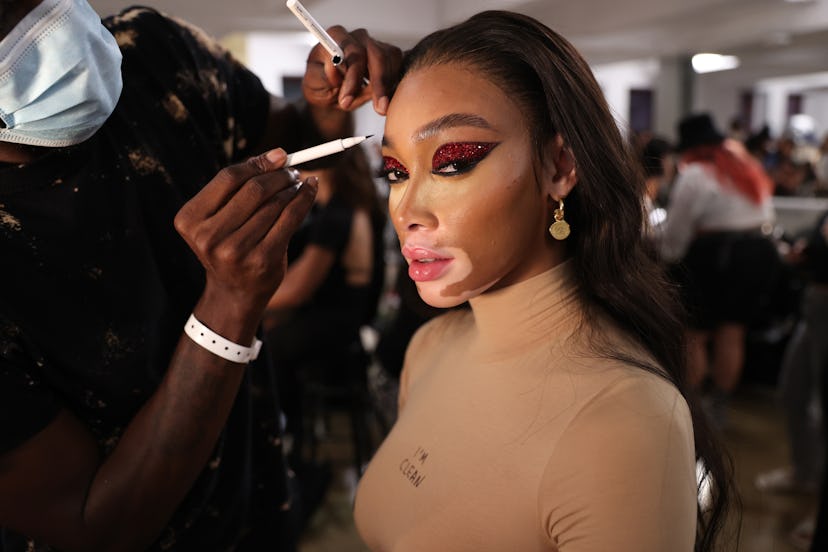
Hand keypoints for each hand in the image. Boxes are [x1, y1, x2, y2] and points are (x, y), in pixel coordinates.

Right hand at [174, 150, 316, 324]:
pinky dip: (303, 200)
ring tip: (298, 184)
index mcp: (190, 220)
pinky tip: (310, 190)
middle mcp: (209, 236)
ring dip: (291, 188)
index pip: (228, 178)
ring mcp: (235, 251)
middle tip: (292, 170)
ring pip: (274, 205)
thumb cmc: (229, 245)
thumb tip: (276, 156)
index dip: (257, 163)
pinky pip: (289, 220)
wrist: (234, 292)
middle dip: (278, 175)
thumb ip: (238, 189)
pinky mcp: (262, 260)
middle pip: (253, 190)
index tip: (279, 155)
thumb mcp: (220, 218)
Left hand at [302, 26, 401, 114]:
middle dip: (378, 84)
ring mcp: (375, 44)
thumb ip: (324, 76)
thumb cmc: (321, 84)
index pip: (353, 52)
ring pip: (391, 60)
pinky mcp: (388, 55)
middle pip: (377, 54)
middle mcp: (357, 36)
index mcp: (336, 37)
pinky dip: (394, 84)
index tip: (348, 100)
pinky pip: (399, 65)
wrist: (331, 91)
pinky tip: (386, 99)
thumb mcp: (314, 84)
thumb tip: (335, 67)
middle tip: (379, 108)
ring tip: (380, 106)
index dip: (353, 78)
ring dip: (387, 86)